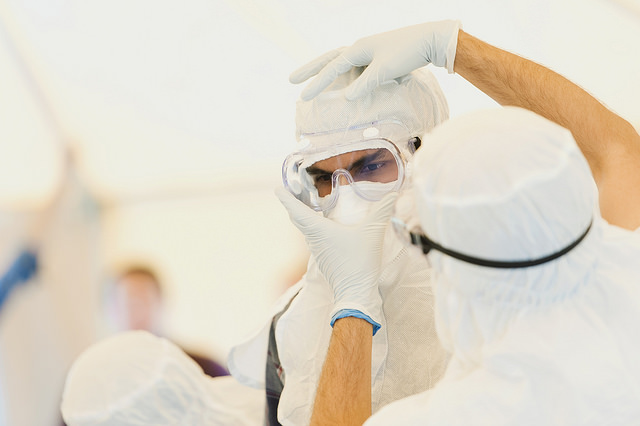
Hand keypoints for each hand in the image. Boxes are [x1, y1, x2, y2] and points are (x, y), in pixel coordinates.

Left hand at [275, 187, 397, 332]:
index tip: (278, 188)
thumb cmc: (359, 262)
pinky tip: (326, 225)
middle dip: (293, 204)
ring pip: (305, 229)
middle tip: (294, 191)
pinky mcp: (324, 259)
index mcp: (318, 230)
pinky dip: (314, 227)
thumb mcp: (372, 233)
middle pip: (297, 219)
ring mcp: (317, 251)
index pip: (296, 210)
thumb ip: (382, 211)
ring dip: (304, 216)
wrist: (355, 293)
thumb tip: (392, 195)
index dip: (286, 198)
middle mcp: (313, 239)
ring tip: (309, 204)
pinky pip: (314, 238)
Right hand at [290, 20, 460, 100]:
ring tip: (314, 82)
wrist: (430, 40)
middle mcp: (360, 48)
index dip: (317, 83)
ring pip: (342, 63)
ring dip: (327, 72)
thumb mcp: (384, 70)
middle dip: (311, 70)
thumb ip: (364, 84)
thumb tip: (346, 97)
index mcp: (359, 49)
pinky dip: (347, 77)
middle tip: (291, 79)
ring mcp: (369, 51)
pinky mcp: (379, 57)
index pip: (332, 68)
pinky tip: (346, 86)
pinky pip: (356, 68)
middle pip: (329, 59)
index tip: (303, 95)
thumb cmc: (407, 53)